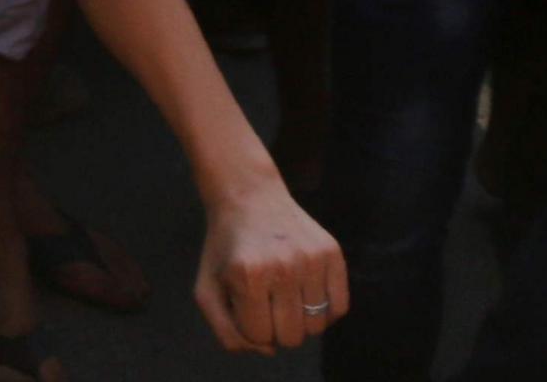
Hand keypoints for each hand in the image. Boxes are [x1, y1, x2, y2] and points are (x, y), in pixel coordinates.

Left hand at [197, 171, 345, 354]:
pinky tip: (305, 290)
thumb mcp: (207, 288)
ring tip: (284, 292)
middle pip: (291, 337)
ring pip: (316, 328)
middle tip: (266, 300)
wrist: (248, 196)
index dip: (250, 326)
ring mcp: (311, 258)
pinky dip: (325, 310)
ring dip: (300, 318)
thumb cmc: (227, 249)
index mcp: (247, 275)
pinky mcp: (332, 252)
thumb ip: (227, 332)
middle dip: (276, 327)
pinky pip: (339, 308)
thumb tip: (268, 350)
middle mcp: (282, 266)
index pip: (259, 336)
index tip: (243, 303)